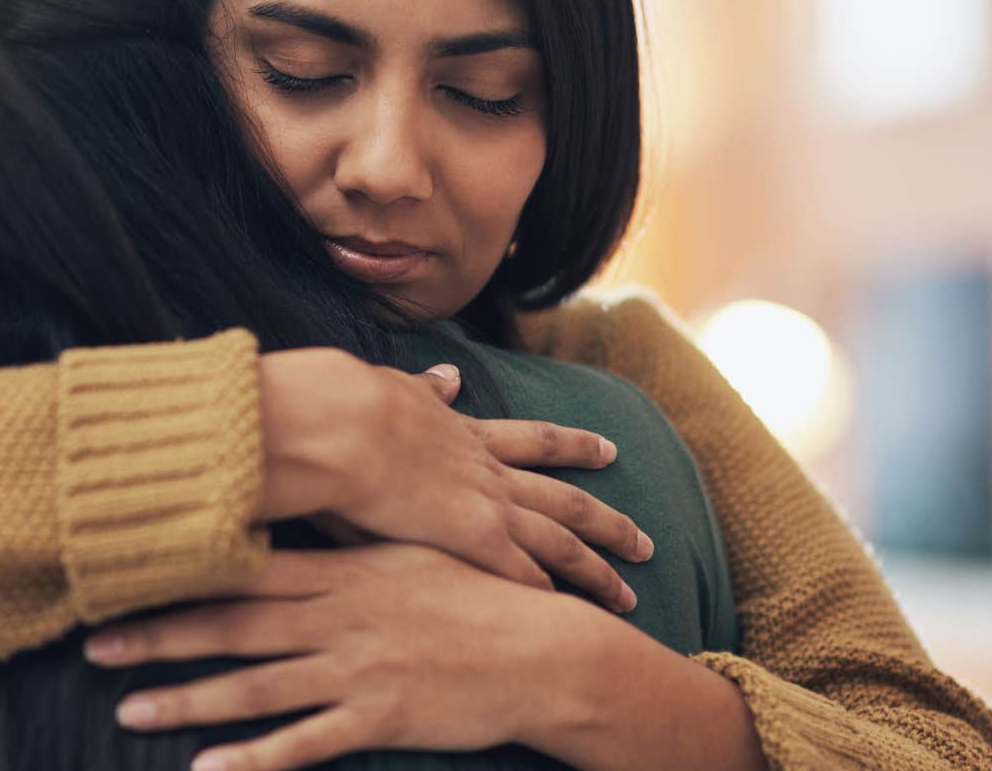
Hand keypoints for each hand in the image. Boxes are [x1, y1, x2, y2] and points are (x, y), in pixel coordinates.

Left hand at [84, 544, 602, 770]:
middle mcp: (340, 616)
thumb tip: (301, 501)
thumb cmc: (475, 594)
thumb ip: (348, 535)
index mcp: (343, 570)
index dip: (183, 569)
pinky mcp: (379, 718)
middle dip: (161, 634)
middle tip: (93, 642)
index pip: (247, 566)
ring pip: (257, 686)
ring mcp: (357, 669)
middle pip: (235, 625)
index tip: (126, 570)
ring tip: (129, 709)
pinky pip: (305, 744)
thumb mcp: (408, 550)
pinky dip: (255, 760)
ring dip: (190, 700)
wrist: (540, 652)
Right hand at [255, 347, 651, 607]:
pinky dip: (547, 595)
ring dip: (597, 569)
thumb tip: (449, 375)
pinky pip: (523, 575)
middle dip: (608, 521)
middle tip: (645, 542)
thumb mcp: (396, 388)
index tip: (607, 450)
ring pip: (561, 543)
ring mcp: (487, 506)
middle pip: (565, 501)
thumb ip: (425, 388)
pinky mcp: (473, 539)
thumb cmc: (354, 405)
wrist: (346, 425)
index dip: (573, 447)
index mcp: (467, 434)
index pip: (534, 441)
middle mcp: (488, 472)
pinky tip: (568, 616)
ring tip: (630, 594)